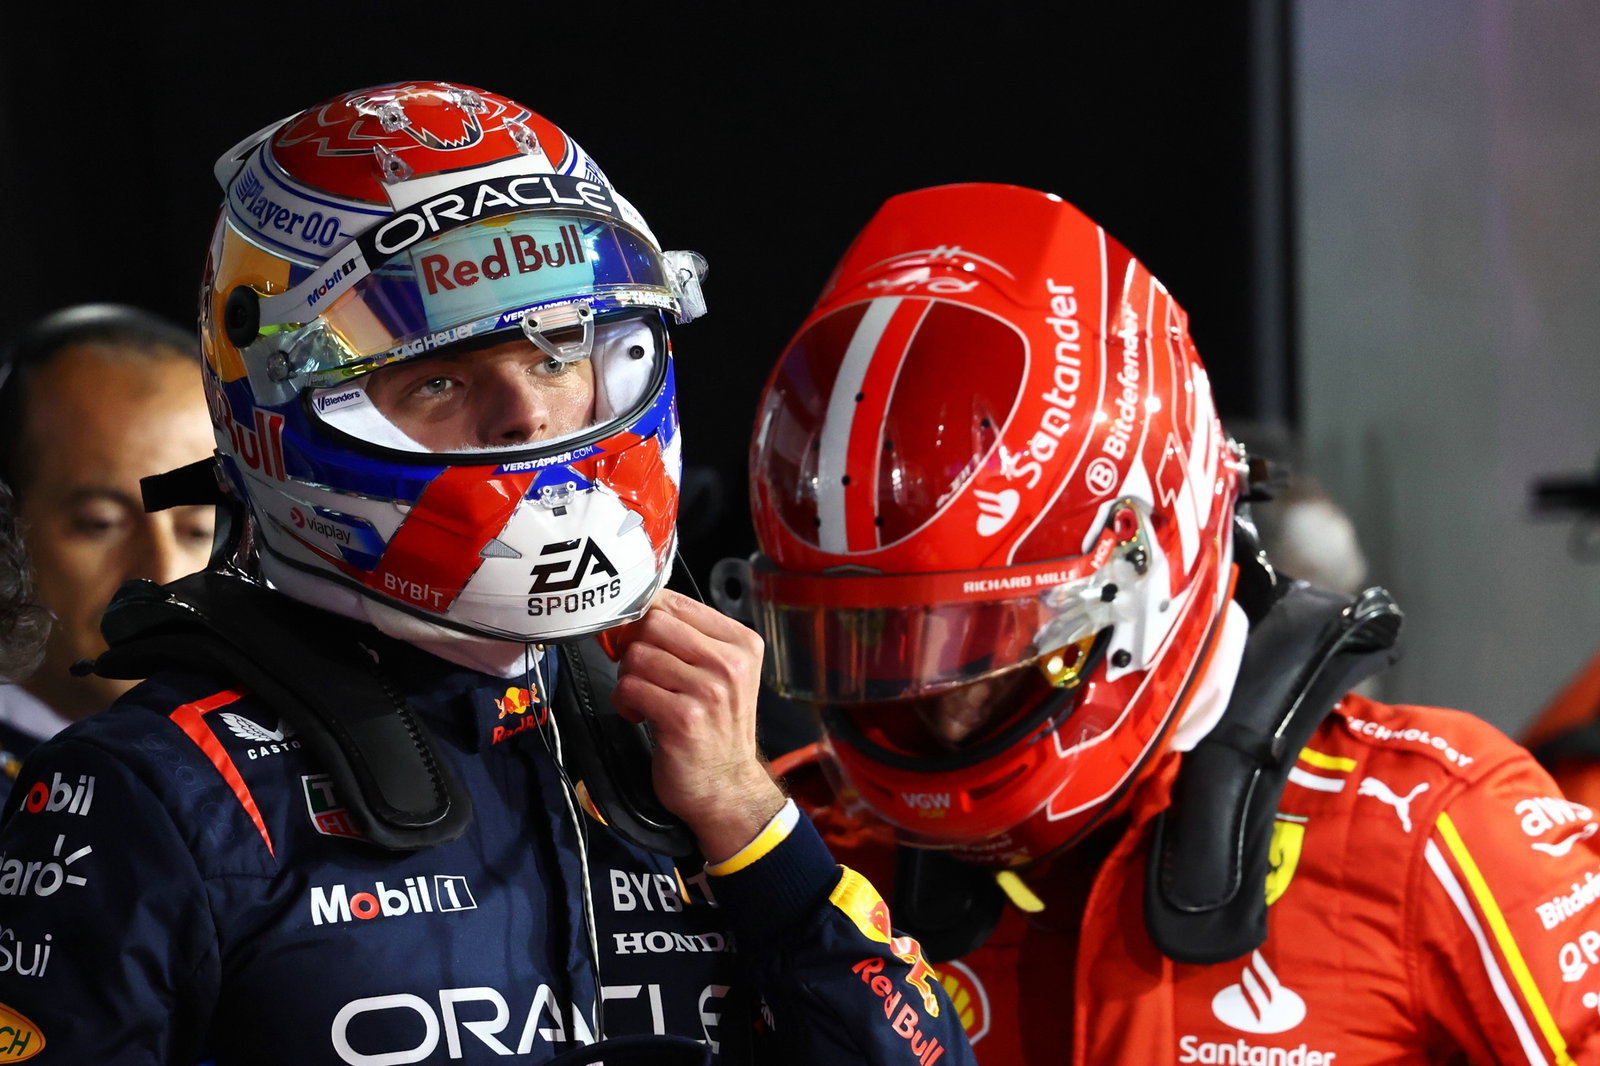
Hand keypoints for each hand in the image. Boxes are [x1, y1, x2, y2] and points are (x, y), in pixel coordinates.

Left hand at [608, 588, 785, 863]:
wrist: (727, 787)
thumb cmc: (717, 728)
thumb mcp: (722, 673)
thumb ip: (690, 638)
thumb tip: (636, 610)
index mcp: (741, 643)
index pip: (676, 602)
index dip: (646, 618)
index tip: (642, 640)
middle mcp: (730, 663)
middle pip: (654, 623)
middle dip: (636, 646)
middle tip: (641, 672)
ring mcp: (709, 691)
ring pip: (638, 655)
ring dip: (629, 677)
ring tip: (645, 697)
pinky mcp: (683, 718)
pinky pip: (630, 687)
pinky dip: (625, 702)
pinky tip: (640, 715)